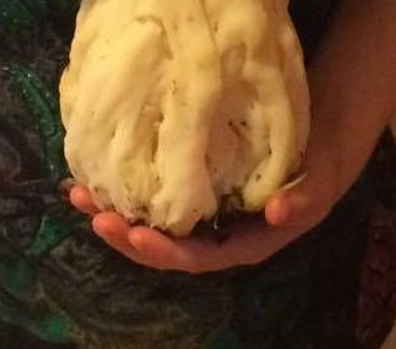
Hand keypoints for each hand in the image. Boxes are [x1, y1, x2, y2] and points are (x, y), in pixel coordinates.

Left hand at [68, 128, 346, 273]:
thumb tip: (276, 213)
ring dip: (114, 209)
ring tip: (77, 194)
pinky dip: (125, 183)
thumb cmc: (318, 166)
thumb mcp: (318, 183)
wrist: (318, 140)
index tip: (133, 235)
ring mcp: (199, 208)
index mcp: (242, 241)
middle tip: (92, 213)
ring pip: (151, 219)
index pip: (196, 256)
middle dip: (125, 233)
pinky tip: (96, 169)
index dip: (164, 251)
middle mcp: (215, 231)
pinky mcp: (190, 180)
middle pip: (163, 244)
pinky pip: (153, 189)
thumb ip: (301, 201)